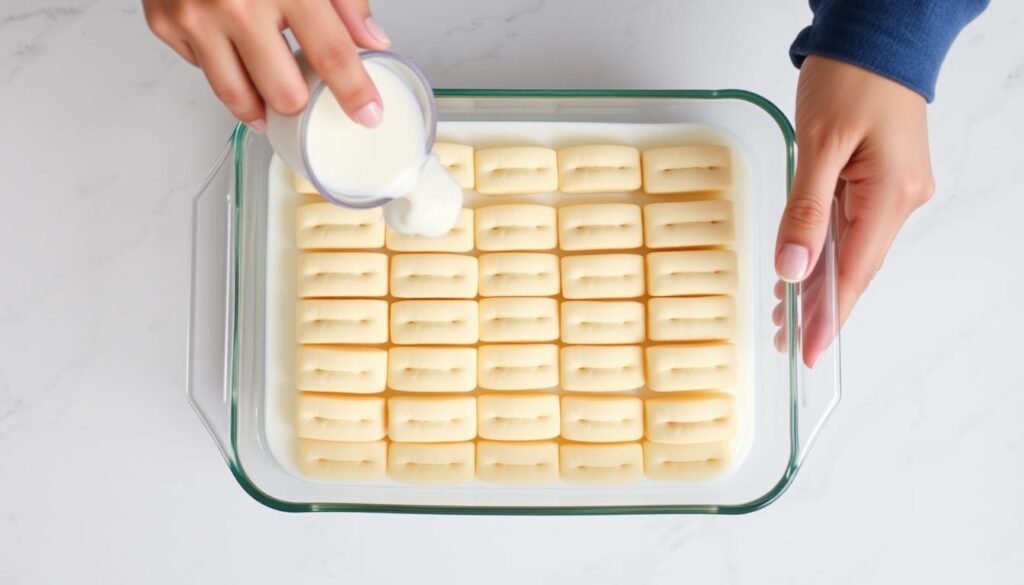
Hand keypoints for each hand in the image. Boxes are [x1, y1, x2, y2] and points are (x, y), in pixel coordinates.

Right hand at [143, 0, 390, 128]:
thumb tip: (372, 42)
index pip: (331, 54)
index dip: (354, 92)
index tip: (368, 114)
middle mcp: (237, 4)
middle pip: (284, 93)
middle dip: (302, 100)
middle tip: (307, 88)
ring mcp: (195, 16)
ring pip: (239, 98)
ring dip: (263, 104)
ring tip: (275, 95)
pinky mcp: (164, 23)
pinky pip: (204, 71)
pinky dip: (223, 67)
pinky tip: (233, 49)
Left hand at [774, 55, 934, 365]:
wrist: (878, 36)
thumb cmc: (852, 78)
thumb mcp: (818, 144)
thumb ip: (805, 209)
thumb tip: (793, 266)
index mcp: (891, 193)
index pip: (856, 271)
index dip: (830, 315)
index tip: (809, 350)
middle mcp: (900, 198)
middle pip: (854, 266)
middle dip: (820, 305)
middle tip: (784, 340)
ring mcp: (893, 190)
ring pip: (850, 249)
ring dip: (819, 280)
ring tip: (784, 313)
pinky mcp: (880, 179)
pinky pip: (850, 225)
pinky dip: (825, 249)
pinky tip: (802, 270)